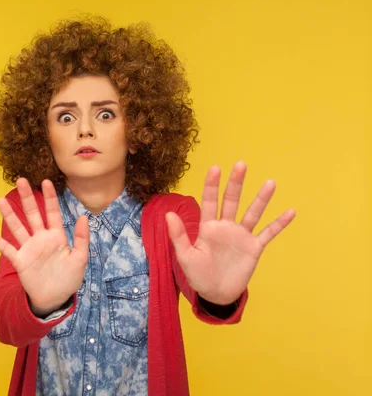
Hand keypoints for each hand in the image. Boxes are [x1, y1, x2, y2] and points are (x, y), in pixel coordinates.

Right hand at [0, 178, 89, 315]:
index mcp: (56, 236)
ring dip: (9, 214)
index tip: (46, 181)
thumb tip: (83, 216)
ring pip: (17, 227)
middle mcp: (41, 238)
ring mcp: (29, 248)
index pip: (52, 212)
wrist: (55, 299)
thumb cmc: (69, 278)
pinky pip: (6, 249)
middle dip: (27, 198)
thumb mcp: (80, 258)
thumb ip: (82, 238)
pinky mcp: (20, 260)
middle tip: (21, 181)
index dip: (49, 197)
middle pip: (32, 214)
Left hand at [165, 161, 295, 304]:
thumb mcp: (185, 256)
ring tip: (270, 183)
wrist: (215, 294)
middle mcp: (226, 227)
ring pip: (252, 213)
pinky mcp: (254, 248)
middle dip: (236, 183)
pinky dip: (279, 224)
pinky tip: (290, 211)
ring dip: (261, 199)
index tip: (215, 168)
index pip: (210, 201)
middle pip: (231, 201)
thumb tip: (168, 214)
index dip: (212, 185)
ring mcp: (241, 236)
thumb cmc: (198, 274)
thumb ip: (179, 236)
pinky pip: (268, 233)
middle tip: (241, 164)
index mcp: (208, 227)